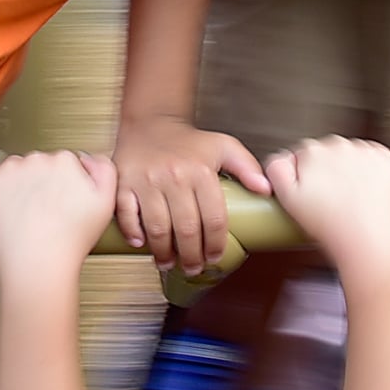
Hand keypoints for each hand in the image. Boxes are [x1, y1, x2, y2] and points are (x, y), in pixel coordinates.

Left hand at [0, 149, 117, 281]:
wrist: (37, 264)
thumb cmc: (69, 241)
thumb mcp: (106, 204)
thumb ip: (105, 171)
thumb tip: (89, 158)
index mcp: (66, 161)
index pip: (63, 160)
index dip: (64, 181)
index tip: (61, 197)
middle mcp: (37, 160)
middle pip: (39, 162)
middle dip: (41, 180)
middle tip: (44, 208)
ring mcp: (10, 170)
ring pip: (15, 166)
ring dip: (18, 181)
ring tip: (25, 210)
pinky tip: (2, 195)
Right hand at [111, 114, 266, 276]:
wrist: (150, 122)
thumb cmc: (187, 141)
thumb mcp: (223, 146)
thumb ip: (247, 168)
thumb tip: (266, 190)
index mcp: (201, 171)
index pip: (213, 219)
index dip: (215, 244)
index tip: (214, 257)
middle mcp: (174, 176)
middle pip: (186, 229)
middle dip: (191, 256)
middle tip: (193, 267)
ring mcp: (146, 180)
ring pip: (157, 227)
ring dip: (163, 252)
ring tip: (168, 263)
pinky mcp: (123, 182)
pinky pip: (126, 214)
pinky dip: (133, 232)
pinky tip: (141, 244)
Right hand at [263, 136, 389, 279]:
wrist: (369, 243)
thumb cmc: (329, 227)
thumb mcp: (287, 199)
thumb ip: (277, 169)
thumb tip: (283, 156)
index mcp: (311, 152)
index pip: (304, 155)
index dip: (307, 176)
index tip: (313, 193)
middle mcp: (338, 144)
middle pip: (328, 152)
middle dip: (329, 171)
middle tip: (332, 199)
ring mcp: (365, 151)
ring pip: (352, 155)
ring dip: (351, 170)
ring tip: (352, 198)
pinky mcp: (387, 160)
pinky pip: (376, 158)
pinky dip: (373, 171)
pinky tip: (368, 191)